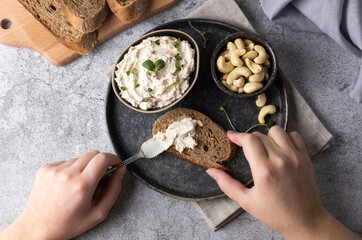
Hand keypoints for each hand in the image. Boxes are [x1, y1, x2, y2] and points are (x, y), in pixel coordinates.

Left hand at [1, 151, 125, 239]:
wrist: (37, 228)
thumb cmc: (67, 224)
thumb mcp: (98, 213)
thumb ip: (113, 190)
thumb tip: (120, 171)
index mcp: (82, 186)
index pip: (103, 159)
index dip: (113, 158)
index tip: (116, 163)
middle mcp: (67, 174)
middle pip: (93, 154)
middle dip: (102, 162)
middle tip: (101, 175)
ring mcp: (54, 170)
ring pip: (80, 158)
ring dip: (85, 167)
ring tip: (80, 184)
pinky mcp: (46, 168)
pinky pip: (66, 162)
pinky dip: (71, 169)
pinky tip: (68, 184)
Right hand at [206, 126, 359, 239]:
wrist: (305, 221)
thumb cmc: (275, 214)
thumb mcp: (246, 202)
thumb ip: (227, 184)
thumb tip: (211, 171)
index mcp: (264, 170)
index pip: (248, 140)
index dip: (237, 135)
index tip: (230, 136)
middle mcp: (280, 160)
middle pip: (259, 135)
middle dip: (248, 139)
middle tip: (245, 149)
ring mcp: (295, 157)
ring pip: (276, 131)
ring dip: (266, 136)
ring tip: (263, 148)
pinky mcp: (305, 158)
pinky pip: (294, 135)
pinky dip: (285, 138)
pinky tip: (279, 148)